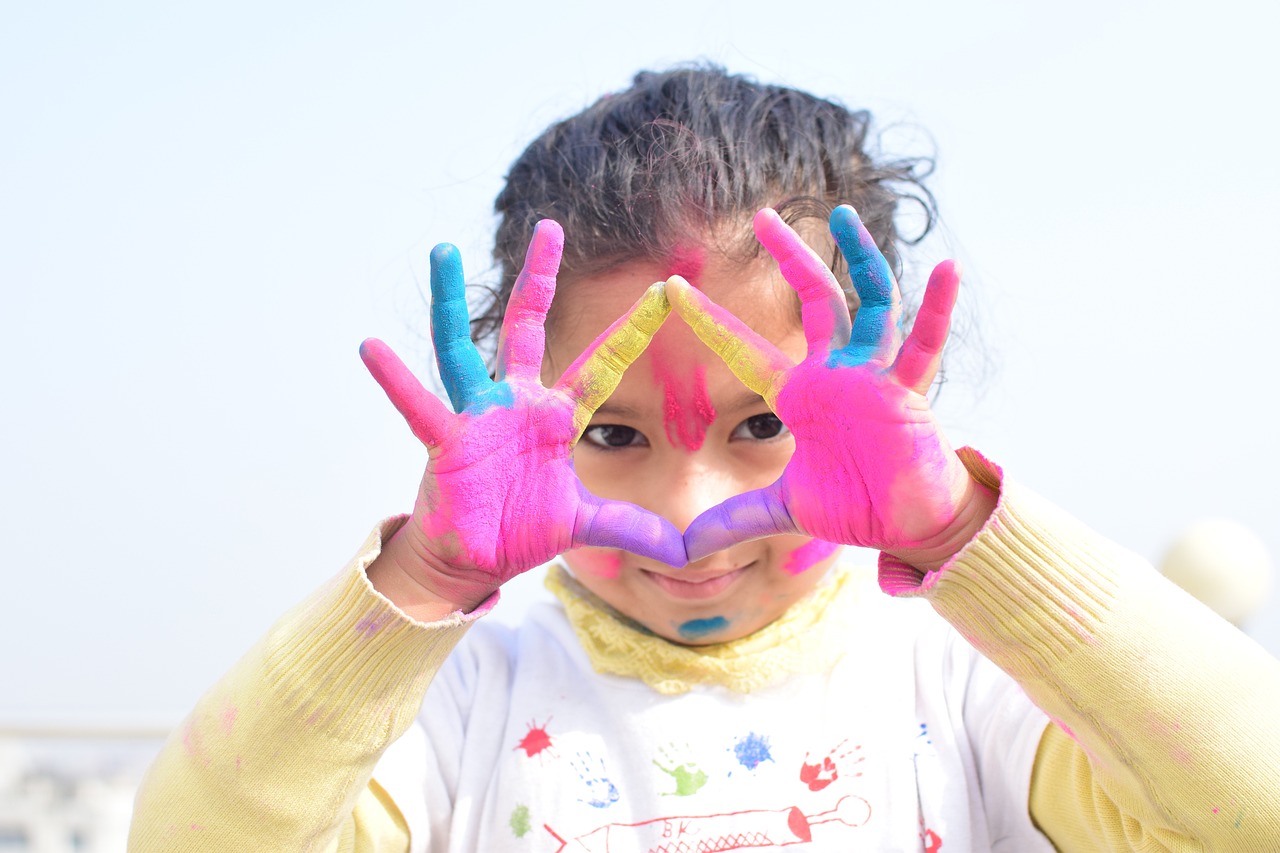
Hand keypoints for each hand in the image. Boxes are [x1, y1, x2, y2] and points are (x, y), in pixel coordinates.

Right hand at [361, 220, 685, 613]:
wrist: (474, 559)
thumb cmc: (523, 529)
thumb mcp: (584, 526)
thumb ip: (629, 526)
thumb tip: (683, 550)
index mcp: (555, 416)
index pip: (602, 364)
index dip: (632, 329)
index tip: (665, 288)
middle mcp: (516, 402)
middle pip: (528, 326)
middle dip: (538, 278)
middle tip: (549, 226)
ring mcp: (477, 415)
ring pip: (461, 346)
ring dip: (451, 301)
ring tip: (443, 250)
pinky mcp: (446, 440)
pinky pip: (418, 405)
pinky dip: (395, 379)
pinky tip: (372, 347)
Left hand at [667, 206, 993, 570]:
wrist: (907, 526)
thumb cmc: (852, 505)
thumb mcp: (782, 511)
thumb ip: (734, 520)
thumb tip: (681, 547)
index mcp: (800, 395)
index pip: (746, 350)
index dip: (712, 321)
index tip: (672, 286)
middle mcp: (836, 373)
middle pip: (813, 299)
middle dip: (789, 257)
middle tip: (761, 216)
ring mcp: (875, 377)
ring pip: (870, 303)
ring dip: (861, 257)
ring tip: (844, 212)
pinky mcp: (909, 393)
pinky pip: (924, 346)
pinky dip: (937, 309)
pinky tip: (947, 269)